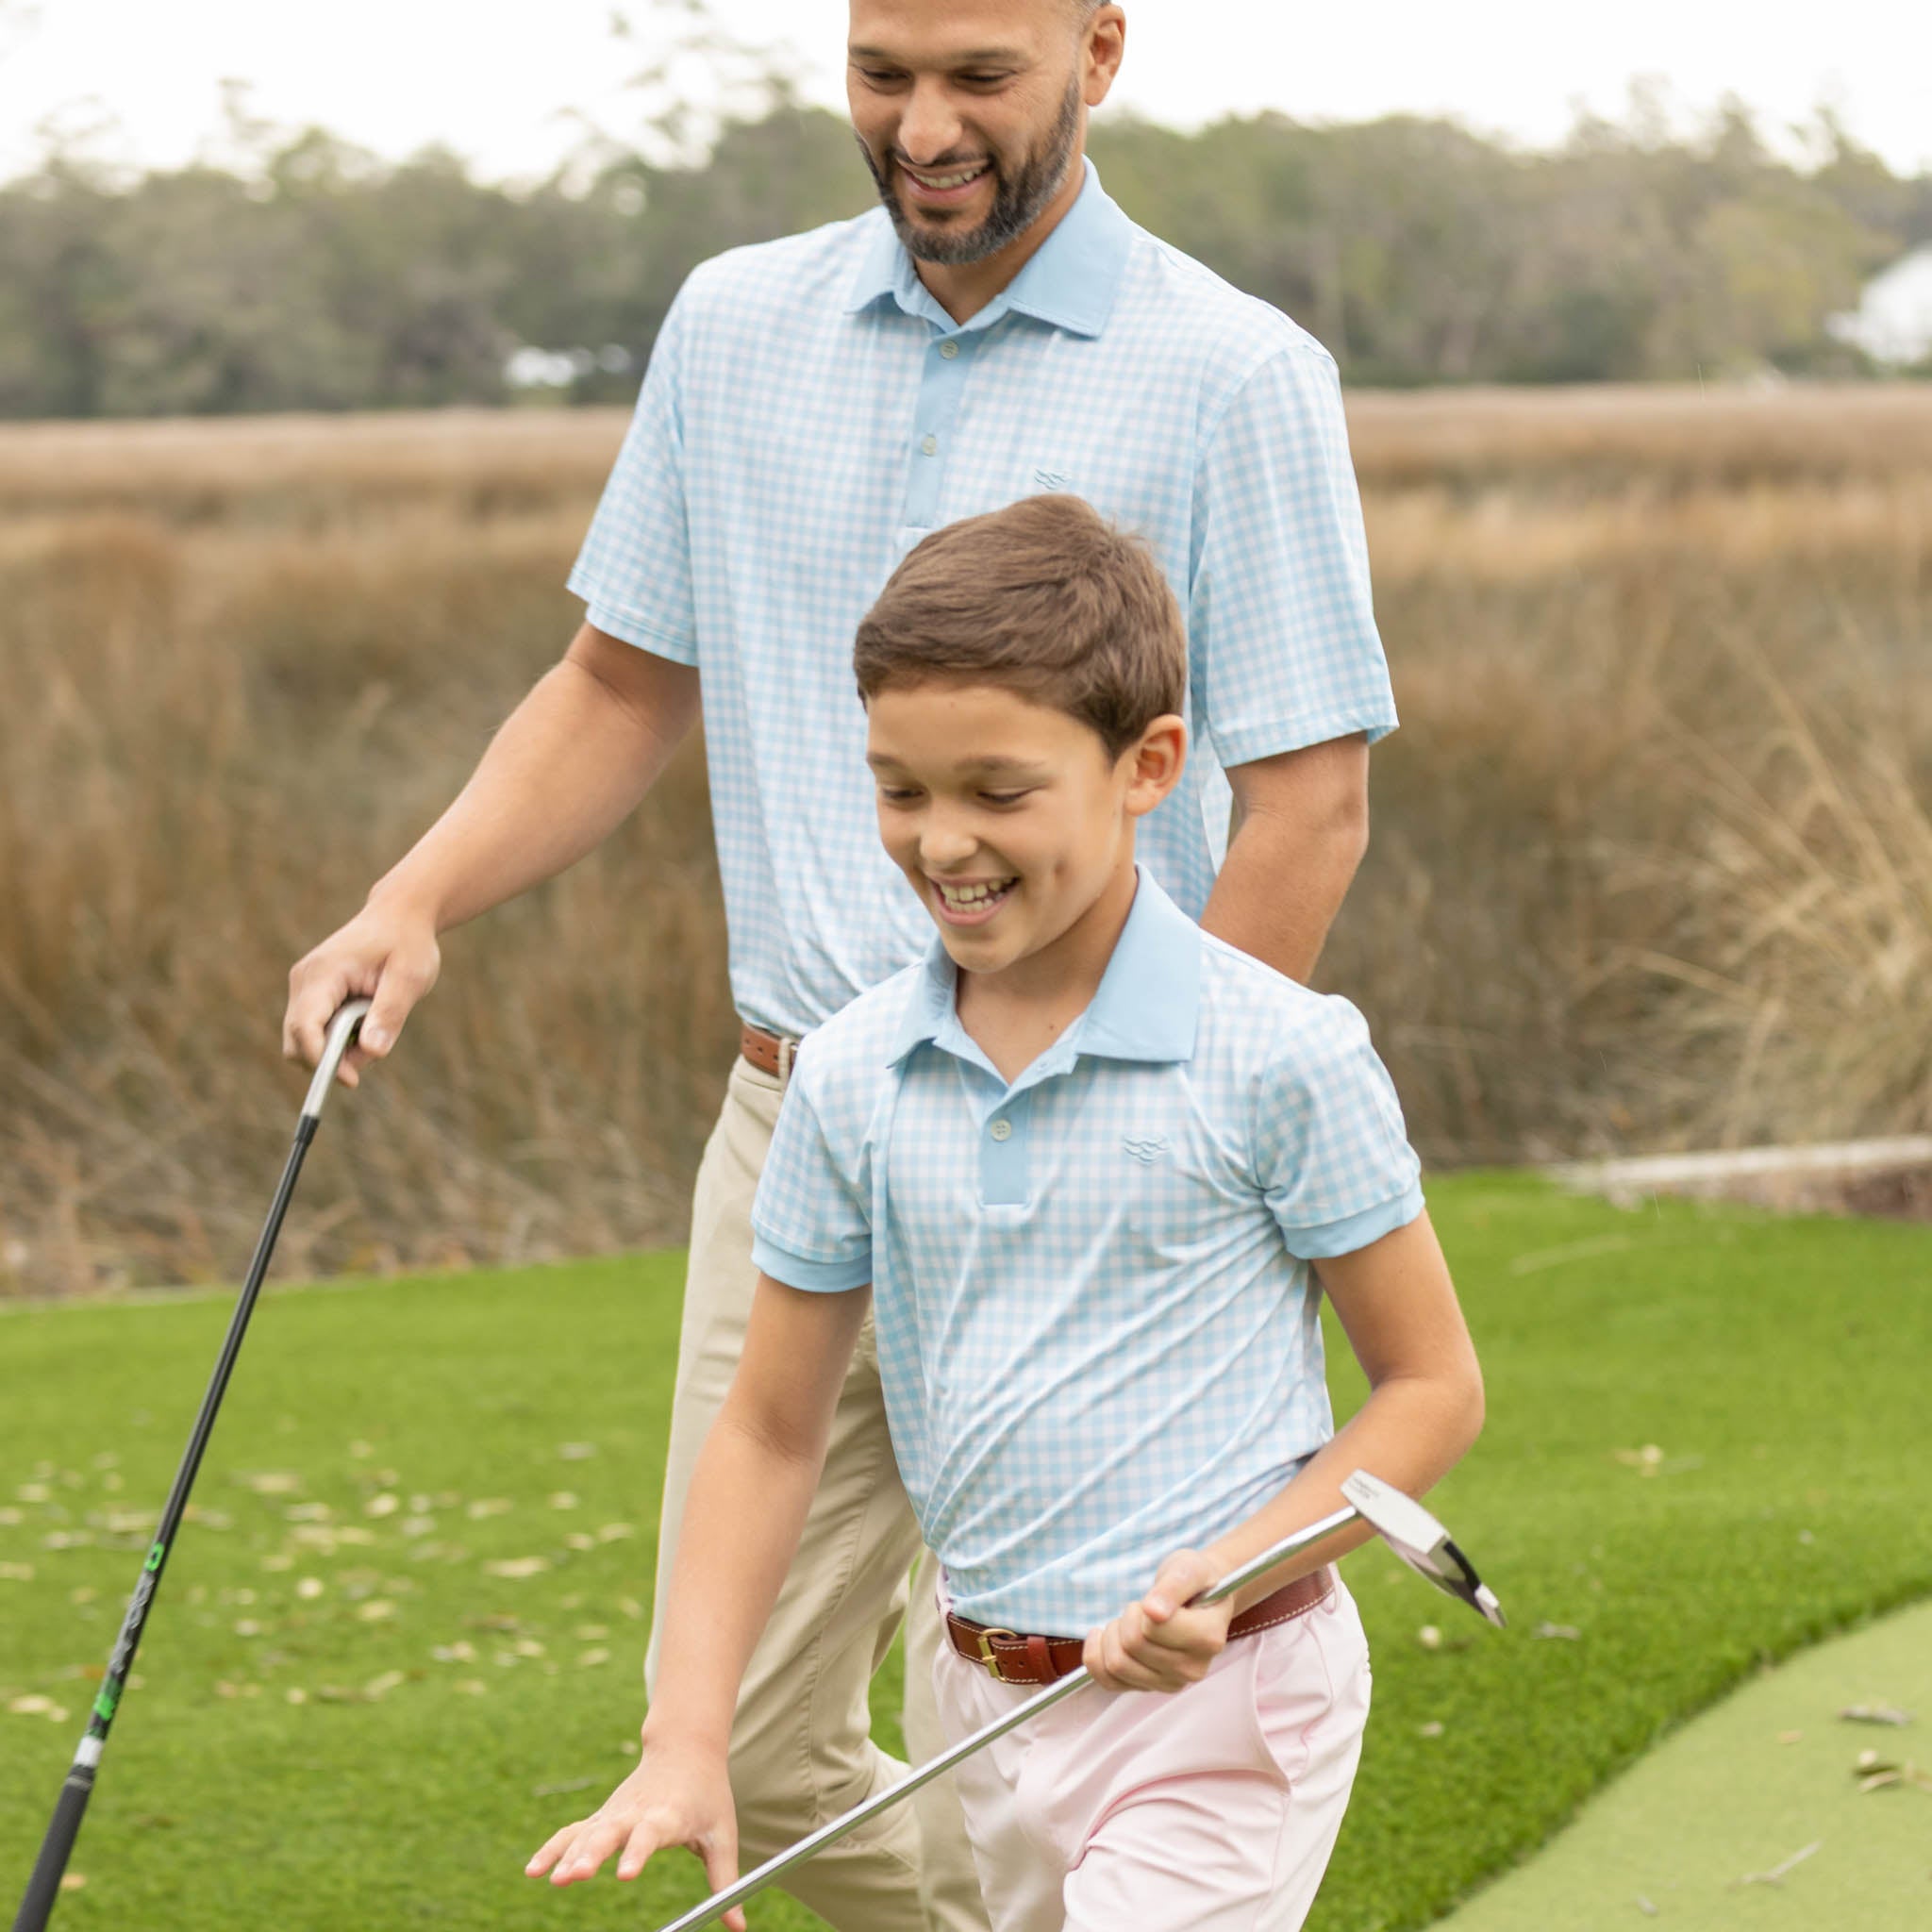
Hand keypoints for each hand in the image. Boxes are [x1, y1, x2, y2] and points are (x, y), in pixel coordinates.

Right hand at [283, 898, 440, 1088]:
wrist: (399, 917)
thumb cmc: (407, 944)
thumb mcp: (410, 977)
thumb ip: (389, 1013)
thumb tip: (373, 1053)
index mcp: (324, 973)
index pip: (305, 1026)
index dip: (321, 1059)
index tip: (351, 1079)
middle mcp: (304, 980)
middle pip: (297, 1041)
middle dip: (330, 1060)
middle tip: (375, 1051)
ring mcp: (304, 988)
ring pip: (306, 1040)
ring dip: (340, 1048)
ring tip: (379, 1023)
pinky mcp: (312, 996)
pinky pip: (317, 1031)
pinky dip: (341, 1038)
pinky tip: (369, 1018)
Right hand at [524, 1736, 743, 1926]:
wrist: (685, 1750)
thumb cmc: (707, 1797)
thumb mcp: (722, 1834)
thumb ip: (725, 1881)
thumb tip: (739, 1927)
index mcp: (668, 1815)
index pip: (650, 1833)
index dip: (637, 1852)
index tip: (625, 1874)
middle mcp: (636, 1811)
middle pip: (611, 1831)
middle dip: (593, 1854)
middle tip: (579, 1876)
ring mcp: (615, 1813)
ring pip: (587, 1832)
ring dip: (568, 1855)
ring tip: (552, 1880)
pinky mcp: (603, 1817)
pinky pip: (572, 1832)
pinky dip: (553, 1848)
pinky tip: (533, 1871)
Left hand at [1082, 1547, 1232, 1692]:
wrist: (1199, 1596)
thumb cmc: (1195, 1579)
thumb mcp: (1188, 1568)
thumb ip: (1173, 1587)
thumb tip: (1154, 1612)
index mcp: (1207, 1638)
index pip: (1152, 1628)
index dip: (1143, 1608)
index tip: (1155, 1598)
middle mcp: (1193, 1669)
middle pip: (1132, 1645)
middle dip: (1127, 1618)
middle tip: (1141, 1608)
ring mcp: (1171, 1683)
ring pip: (1117, 1664)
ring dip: (1113, 1634)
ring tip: (1130, 1622)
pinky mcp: (1150, 1689)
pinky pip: (1107, 1681)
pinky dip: (1097, 1655)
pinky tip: (1105, 1636)